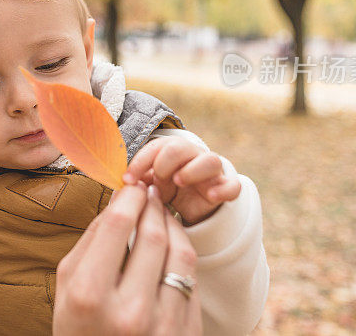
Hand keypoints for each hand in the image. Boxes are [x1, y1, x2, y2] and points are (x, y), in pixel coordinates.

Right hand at [53, 183, 201, 335]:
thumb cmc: (78, 330)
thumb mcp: (68, 288)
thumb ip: (90, 242)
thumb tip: (118, 201)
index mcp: (90, 297)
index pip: (117, 225)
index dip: (128, 197)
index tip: (131, 185)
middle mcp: (130, 312)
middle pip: (153, 235)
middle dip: (152, 205)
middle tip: (149, 191)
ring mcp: (163, 327)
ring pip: (181, 255)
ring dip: (173, 225)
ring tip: (163, 213)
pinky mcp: (187, 335)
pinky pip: (191, 281)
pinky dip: (182, 256)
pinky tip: (171, 245)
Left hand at [124, 136, 240, 225]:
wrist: (194, 208)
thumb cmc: (168, 190)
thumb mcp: (150, 186)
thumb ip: (138, 182)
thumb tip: (122, 182)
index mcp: (171, 152)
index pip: (155, 147)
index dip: (140, 162)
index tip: (127, 180)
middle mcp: (192, 157)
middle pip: (181, 147)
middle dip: (165, 162)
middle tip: (159, 179)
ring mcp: (212, 172)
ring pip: (211, 160)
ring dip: (193, 170)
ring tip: (180, 182)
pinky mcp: (226, 188)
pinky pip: (233, 185)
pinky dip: (224, 189)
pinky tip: (209, 196)